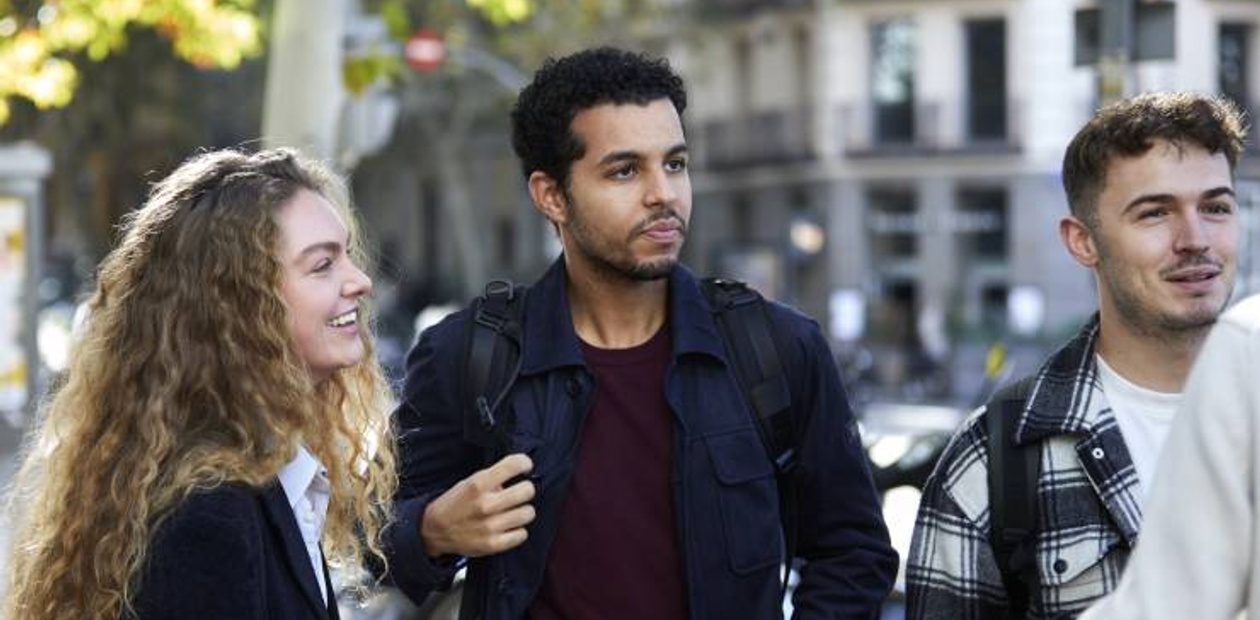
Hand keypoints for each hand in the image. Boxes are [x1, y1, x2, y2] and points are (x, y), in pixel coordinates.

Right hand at [420, 453, 535, 557]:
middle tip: (518, 492)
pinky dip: (517, 531)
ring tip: (512, 511)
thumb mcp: (469, 482)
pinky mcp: (493, 544)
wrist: (434, 531)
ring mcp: (490, 526)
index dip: (524, 463)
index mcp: (478, 484)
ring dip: (522, 511)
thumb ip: (492, 478)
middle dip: (525, 489)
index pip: (514, 465)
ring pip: (528, 513)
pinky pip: (522, 534)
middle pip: (528, 491)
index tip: (525, 467)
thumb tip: (517, 475)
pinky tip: (508, 527)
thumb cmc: (454, 504)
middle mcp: (486, 504)